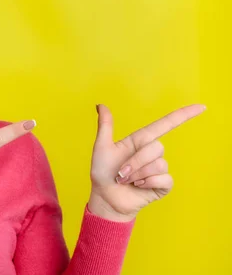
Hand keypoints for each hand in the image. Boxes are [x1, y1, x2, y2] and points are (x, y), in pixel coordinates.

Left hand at [87, 103, 205, 221]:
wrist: (105, 197)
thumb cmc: (103, 172)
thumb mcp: (102, 147)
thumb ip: (105, 125)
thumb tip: (100, 105)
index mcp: (140, 141)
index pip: (165, 125)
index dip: (183, 115)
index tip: (201, 107)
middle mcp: (151, 153)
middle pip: (156, 147)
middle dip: (135, 162)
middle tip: (120, 173)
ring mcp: (159, 169)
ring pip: (159, 164)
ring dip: (138, 174)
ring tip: (126, 180)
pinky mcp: (163, 184)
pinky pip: (163, 178)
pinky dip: (148, 183)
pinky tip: (138, 187)